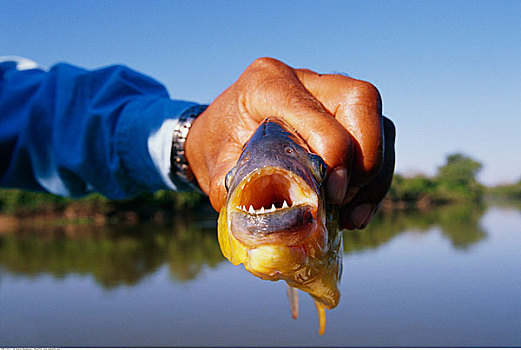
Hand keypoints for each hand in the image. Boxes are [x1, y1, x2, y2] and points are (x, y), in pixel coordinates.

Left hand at [185, 57, 394, 229]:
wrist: (220, 133)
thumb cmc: (218, 147)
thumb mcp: (217, 171)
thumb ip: (241, 198)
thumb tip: (280, 231)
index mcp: (267, 83)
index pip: (316, 111)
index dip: (335, 153)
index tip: (332, 195)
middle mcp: (304, 79)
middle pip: (361, 102)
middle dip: (366, 159)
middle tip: (343, 201)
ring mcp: (329, 92)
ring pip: (378, 122)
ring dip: (375, 175)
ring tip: (352, 216)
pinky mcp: (345, 113)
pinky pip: (380, 139)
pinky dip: (375, 179)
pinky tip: (355, 210)